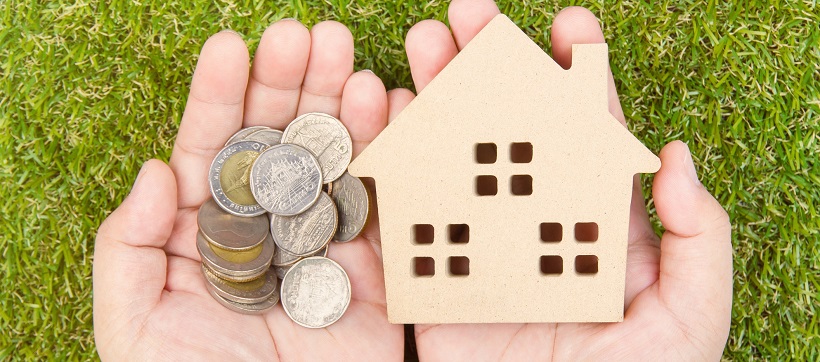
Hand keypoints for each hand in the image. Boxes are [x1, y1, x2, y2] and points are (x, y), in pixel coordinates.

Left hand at [93, 21, 402, 359]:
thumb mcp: (134, 331)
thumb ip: (128, 251)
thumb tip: (153, 172)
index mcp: (206, 239)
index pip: (211, 152)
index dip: (218, 98)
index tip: (230, 47)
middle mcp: (266, 231)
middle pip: (276, 142)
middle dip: (288, 84)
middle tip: (303, 34)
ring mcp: (322, 245)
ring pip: (330, 159)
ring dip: (338, 101)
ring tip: (344, 50)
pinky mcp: (372, 268)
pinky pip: (379, 201)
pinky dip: (386, 151)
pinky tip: (384, 103)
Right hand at [390, 1, 732, 359]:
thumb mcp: (690, 319)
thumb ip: (698, 240)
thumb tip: (675, 155)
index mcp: (596, 227)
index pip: (587, 136)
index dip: (578, 77)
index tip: (569, 26)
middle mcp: (534, 226)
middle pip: (509, 131)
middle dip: (490, 67)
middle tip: (469, 12)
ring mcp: (480, 249)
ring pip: (455, 159)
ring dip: (437, 98)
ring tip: (421, 44)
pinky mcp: (434, 282)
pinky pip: (409, 217)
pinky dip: (393, 165)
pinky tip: (385, 116)